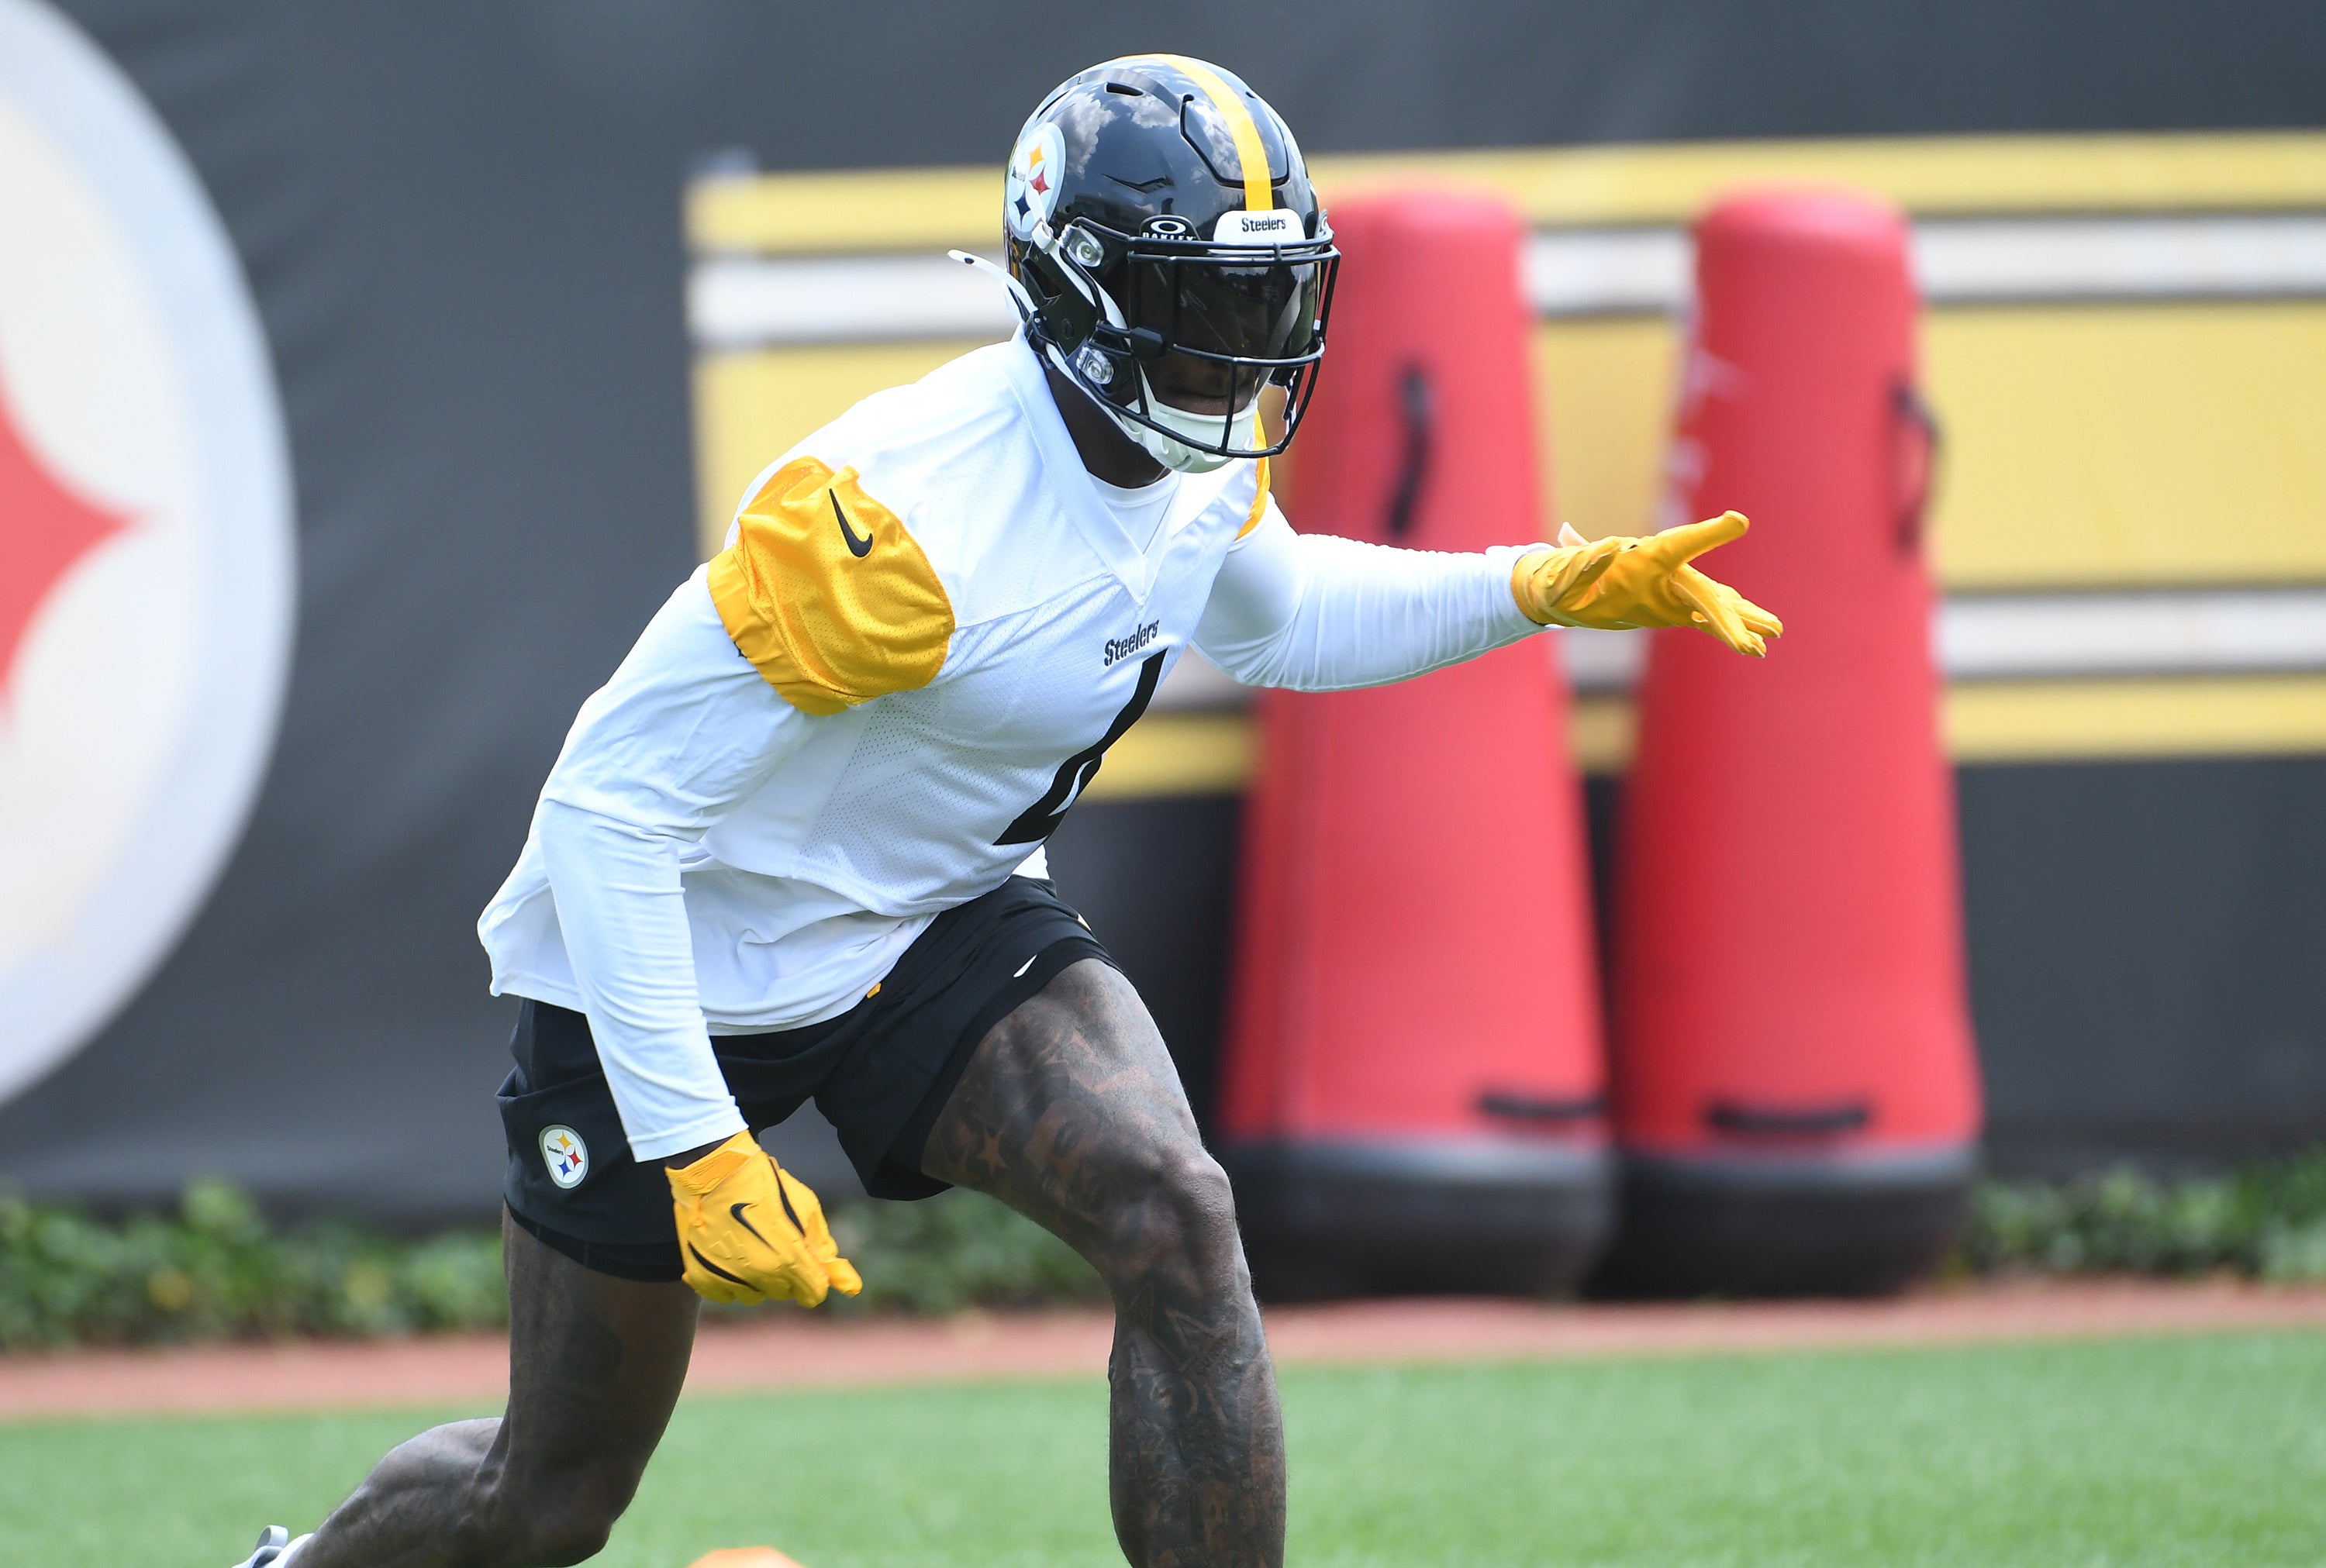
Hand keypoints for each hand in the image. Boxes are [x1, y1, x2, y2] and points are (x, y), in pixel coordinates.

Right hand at [665, 1131, 863, 1306]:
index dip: (815, 1282)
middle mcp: (762, 1275)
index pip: (813, 1293)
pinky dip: (728, 1281)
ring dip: (756, 1279)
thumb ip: (821, 1242)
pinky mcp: (703, 1279)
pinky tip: (727, 1255)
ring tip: (748, 1246)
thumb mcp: (805, 1205)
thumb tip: (835, 1271)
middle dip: (785, 1275)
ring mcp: (731, 1279)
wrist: (715, 1171)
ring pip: (754, 1295)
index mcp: (791, 1259)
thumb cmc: (765, 1184)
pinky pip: (724, 1295)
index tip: (810, 1272)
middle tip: (774, 1246)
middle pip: (783, 1293)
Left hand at [1511, 510, 1782, 656]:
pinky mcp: (1676, 609)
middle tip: (1756, 634)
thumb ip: (1579, 560)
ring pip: (1718, 606)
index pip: (1681, 543)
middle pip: (1707, 593)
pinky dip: (1731, 632)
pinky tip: (1756, 647)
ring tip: (1774, 634)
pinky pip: (1709, 621)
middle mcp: (1669, 572)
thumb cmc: (1566, 581)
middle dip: (1731, 616)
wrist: (1568, 590)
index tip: (1739, 521)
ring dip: (1745, 621)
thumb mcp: (1566, 577)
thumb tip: (1585, 539)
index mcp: (1647, 556)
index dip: (1709, 533)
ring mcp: (1677, 591)